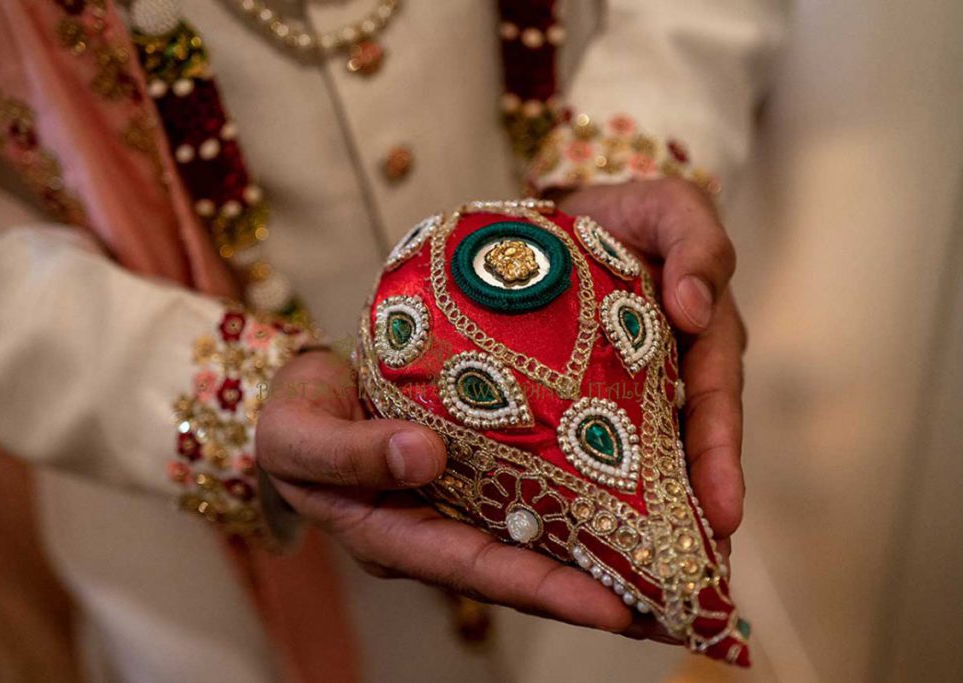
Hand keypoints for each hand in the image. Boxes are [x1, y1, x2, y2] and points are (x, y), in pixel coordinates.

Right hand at [255, 350, 684, 637]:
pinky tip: (628, 491)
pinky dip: (577, 497)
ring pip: (536, 534)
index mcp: (393, 537)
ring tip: (672, 561)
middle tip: (673, 602)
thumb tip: (425, 456)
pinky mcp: (474, 470)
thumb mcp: (298, 437)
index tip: (613, 607)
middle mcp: (437, 529)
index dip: (545, 590)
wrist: (301, 389)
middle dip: (595, 588)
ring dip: (598, 549)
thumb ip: (350, 453)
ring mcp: (458, 503)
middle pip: (523, 567)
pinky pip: (530, 489)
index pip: (477, 570)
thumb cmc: (291, 419)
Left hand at [559, 179, 747, 542]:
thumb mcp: (671, 209)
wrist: (575, 213)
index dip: (718, 456)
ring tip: (644, 570)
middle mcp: (674, 372)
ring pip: (647, 455)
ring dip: (651, 510)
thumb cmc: (632, 210)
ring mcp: (633, 388)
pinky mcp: (590, 393)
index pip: (713, 402)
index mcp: (700, 337)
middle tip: (689, 565)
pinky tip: (584, 524)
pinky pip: (599, 440)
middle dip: (691, 505)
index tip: (721, 509)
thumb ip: (697, 246)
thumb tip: (696, 307)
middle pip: (686, 446)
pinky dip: (598, 481)